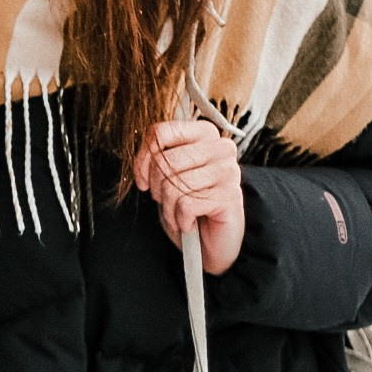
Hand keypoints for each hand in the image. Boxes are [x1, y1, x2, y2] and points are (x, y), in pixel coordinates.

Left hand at [133, 117, 245, 275]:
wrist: (212, 239)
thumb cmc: (190, 204)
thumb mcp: (169, 176)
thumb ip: (158, 158)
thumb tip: (142, 161)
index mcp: (205, 133)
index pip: (162, 132)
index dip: (143, 158)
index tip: (142, 179)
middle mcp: (221, 147)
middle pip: (165, 160)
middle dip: (156, 188)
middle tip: (165, 200)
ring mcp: (228, 170)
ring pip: (173, 185)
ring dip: (168, 208)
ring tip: (178, 214)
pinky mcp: (229, 195)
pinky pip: (186, 204)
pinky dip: (181, 219)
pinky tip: (190, 222)